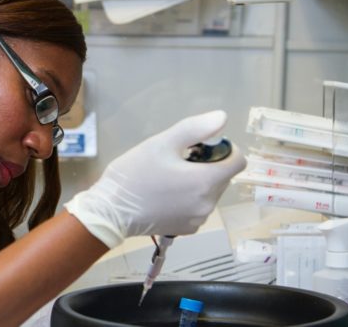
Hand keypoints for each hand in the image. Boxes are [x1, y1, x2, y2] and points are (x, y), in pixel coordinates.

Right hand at [65, 110, 246, 247]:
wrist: (110, 211)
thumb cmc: (133, 174)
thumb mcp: (161, 143)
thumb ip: (194, 129)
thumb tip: (222, 118)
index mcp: (205, 181)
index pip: (238, 161)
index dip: (224, 149)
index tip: (200, 147)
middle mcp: (208, 204)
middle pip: (223, 176)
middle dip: (208, 165)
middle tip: (177, 161)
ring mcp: (198, 219)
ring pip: (211, 192)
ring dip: (199, 182)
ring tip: (169, 179)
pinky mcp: (187, 229)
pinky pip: (199, 208)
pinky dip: (190, 199)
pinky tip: (166, 196)